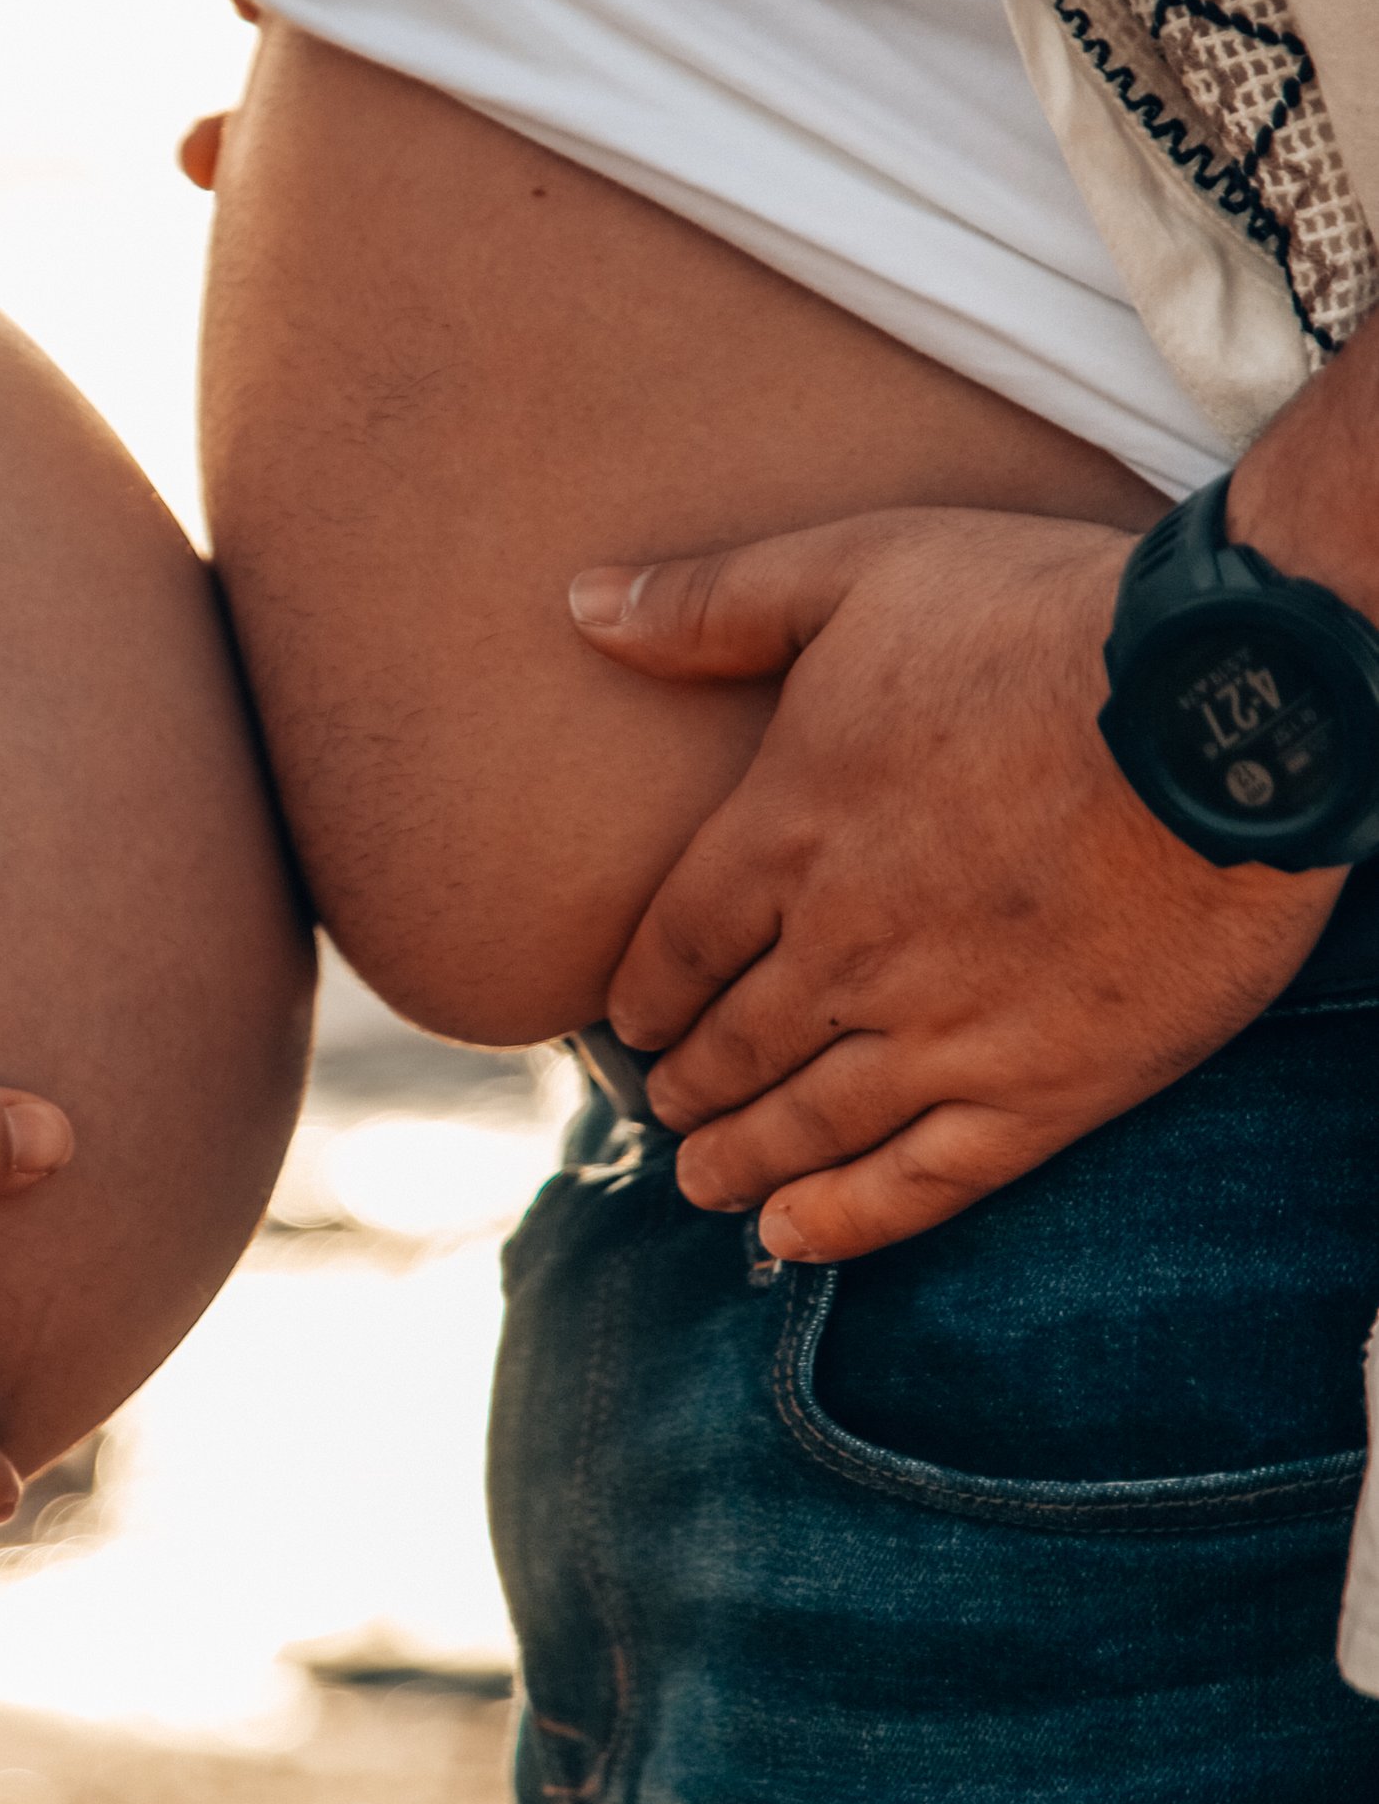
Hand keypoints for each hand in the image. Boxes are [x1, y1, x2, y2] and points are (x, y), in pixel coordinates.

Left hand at [570, 507, 1340, 1260]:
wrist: (1219, 702)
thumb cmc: (1041, 618)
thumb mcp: (858, 566)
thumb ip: (713, 603)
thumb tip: (582, 602)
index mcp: (786, 830)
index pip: (678, 943)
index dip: (644, 993)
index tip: (629, 1022)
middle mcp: (843, 946)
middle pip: (734, 1042)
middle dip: (687, 1085)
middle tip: (664, 1110)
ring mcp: (943, 1028)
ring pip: (809, 1122)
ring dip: (743, 1160)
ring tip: (705, 1182)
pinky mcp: (1046, 1085)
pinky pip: (923, 1179)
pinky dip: (848, 1218)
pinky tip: (796, 1237)